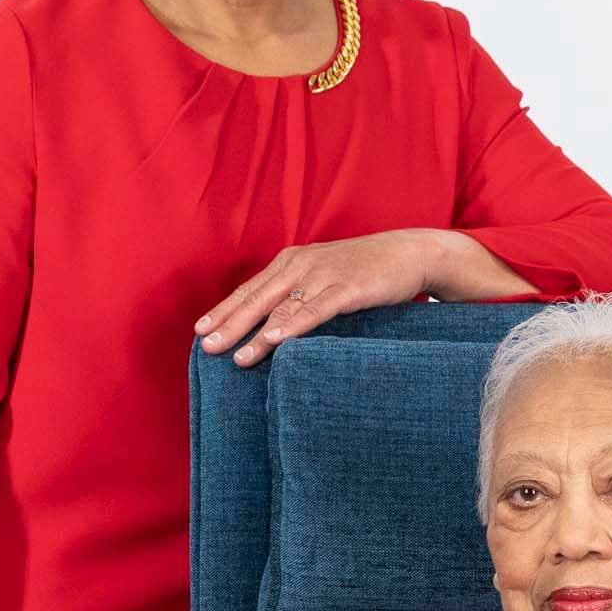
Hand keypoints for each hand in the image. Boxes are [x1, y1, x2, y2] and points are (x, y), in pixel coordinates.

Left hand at [194, 230, 447, 365]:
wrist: (411, 253)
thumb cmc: (368, 270)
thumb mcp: (327, 276)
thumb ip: (301, 293)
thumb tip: (275, 324)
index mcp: (293, 261)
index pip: (250, 289)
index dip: (224, 310)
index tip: (200, 331)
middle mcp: (302, 264)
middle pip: (257, 298)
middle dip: (229, 324)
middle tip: (206, 347)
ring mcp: (324, 274)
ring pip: (281, 307)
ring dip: (256, 334)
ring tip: (236, 357)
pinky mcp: (348, 288)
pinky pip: (314, 309)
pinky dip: (292, 326)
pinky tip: (275, 340)